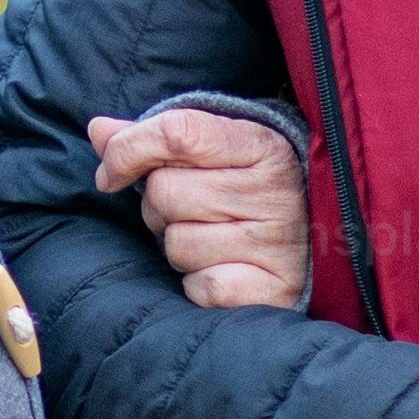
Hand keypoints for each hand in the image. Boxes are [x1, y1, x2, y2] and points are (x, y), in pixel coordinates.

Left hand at [89, 106, 307, 309]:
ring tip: (213, 242)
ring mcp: (278, 241)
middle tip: (191, 214)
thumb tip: (98, 129)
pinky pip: (201, 287)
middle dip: (161, 208)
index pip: (177, 130)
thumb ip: (154, 138)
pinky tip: (226, 272)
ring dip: (180, 249)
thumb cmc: (247, 194)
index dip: (128, 150)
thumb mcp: (213, 154)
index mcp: (259, 144)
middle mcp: (274, 189)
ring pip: (176, 243)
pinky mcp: (276, 289)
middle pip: (164, 192)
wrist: (320, 249)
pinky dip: (200, 285)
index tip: (111, 174)